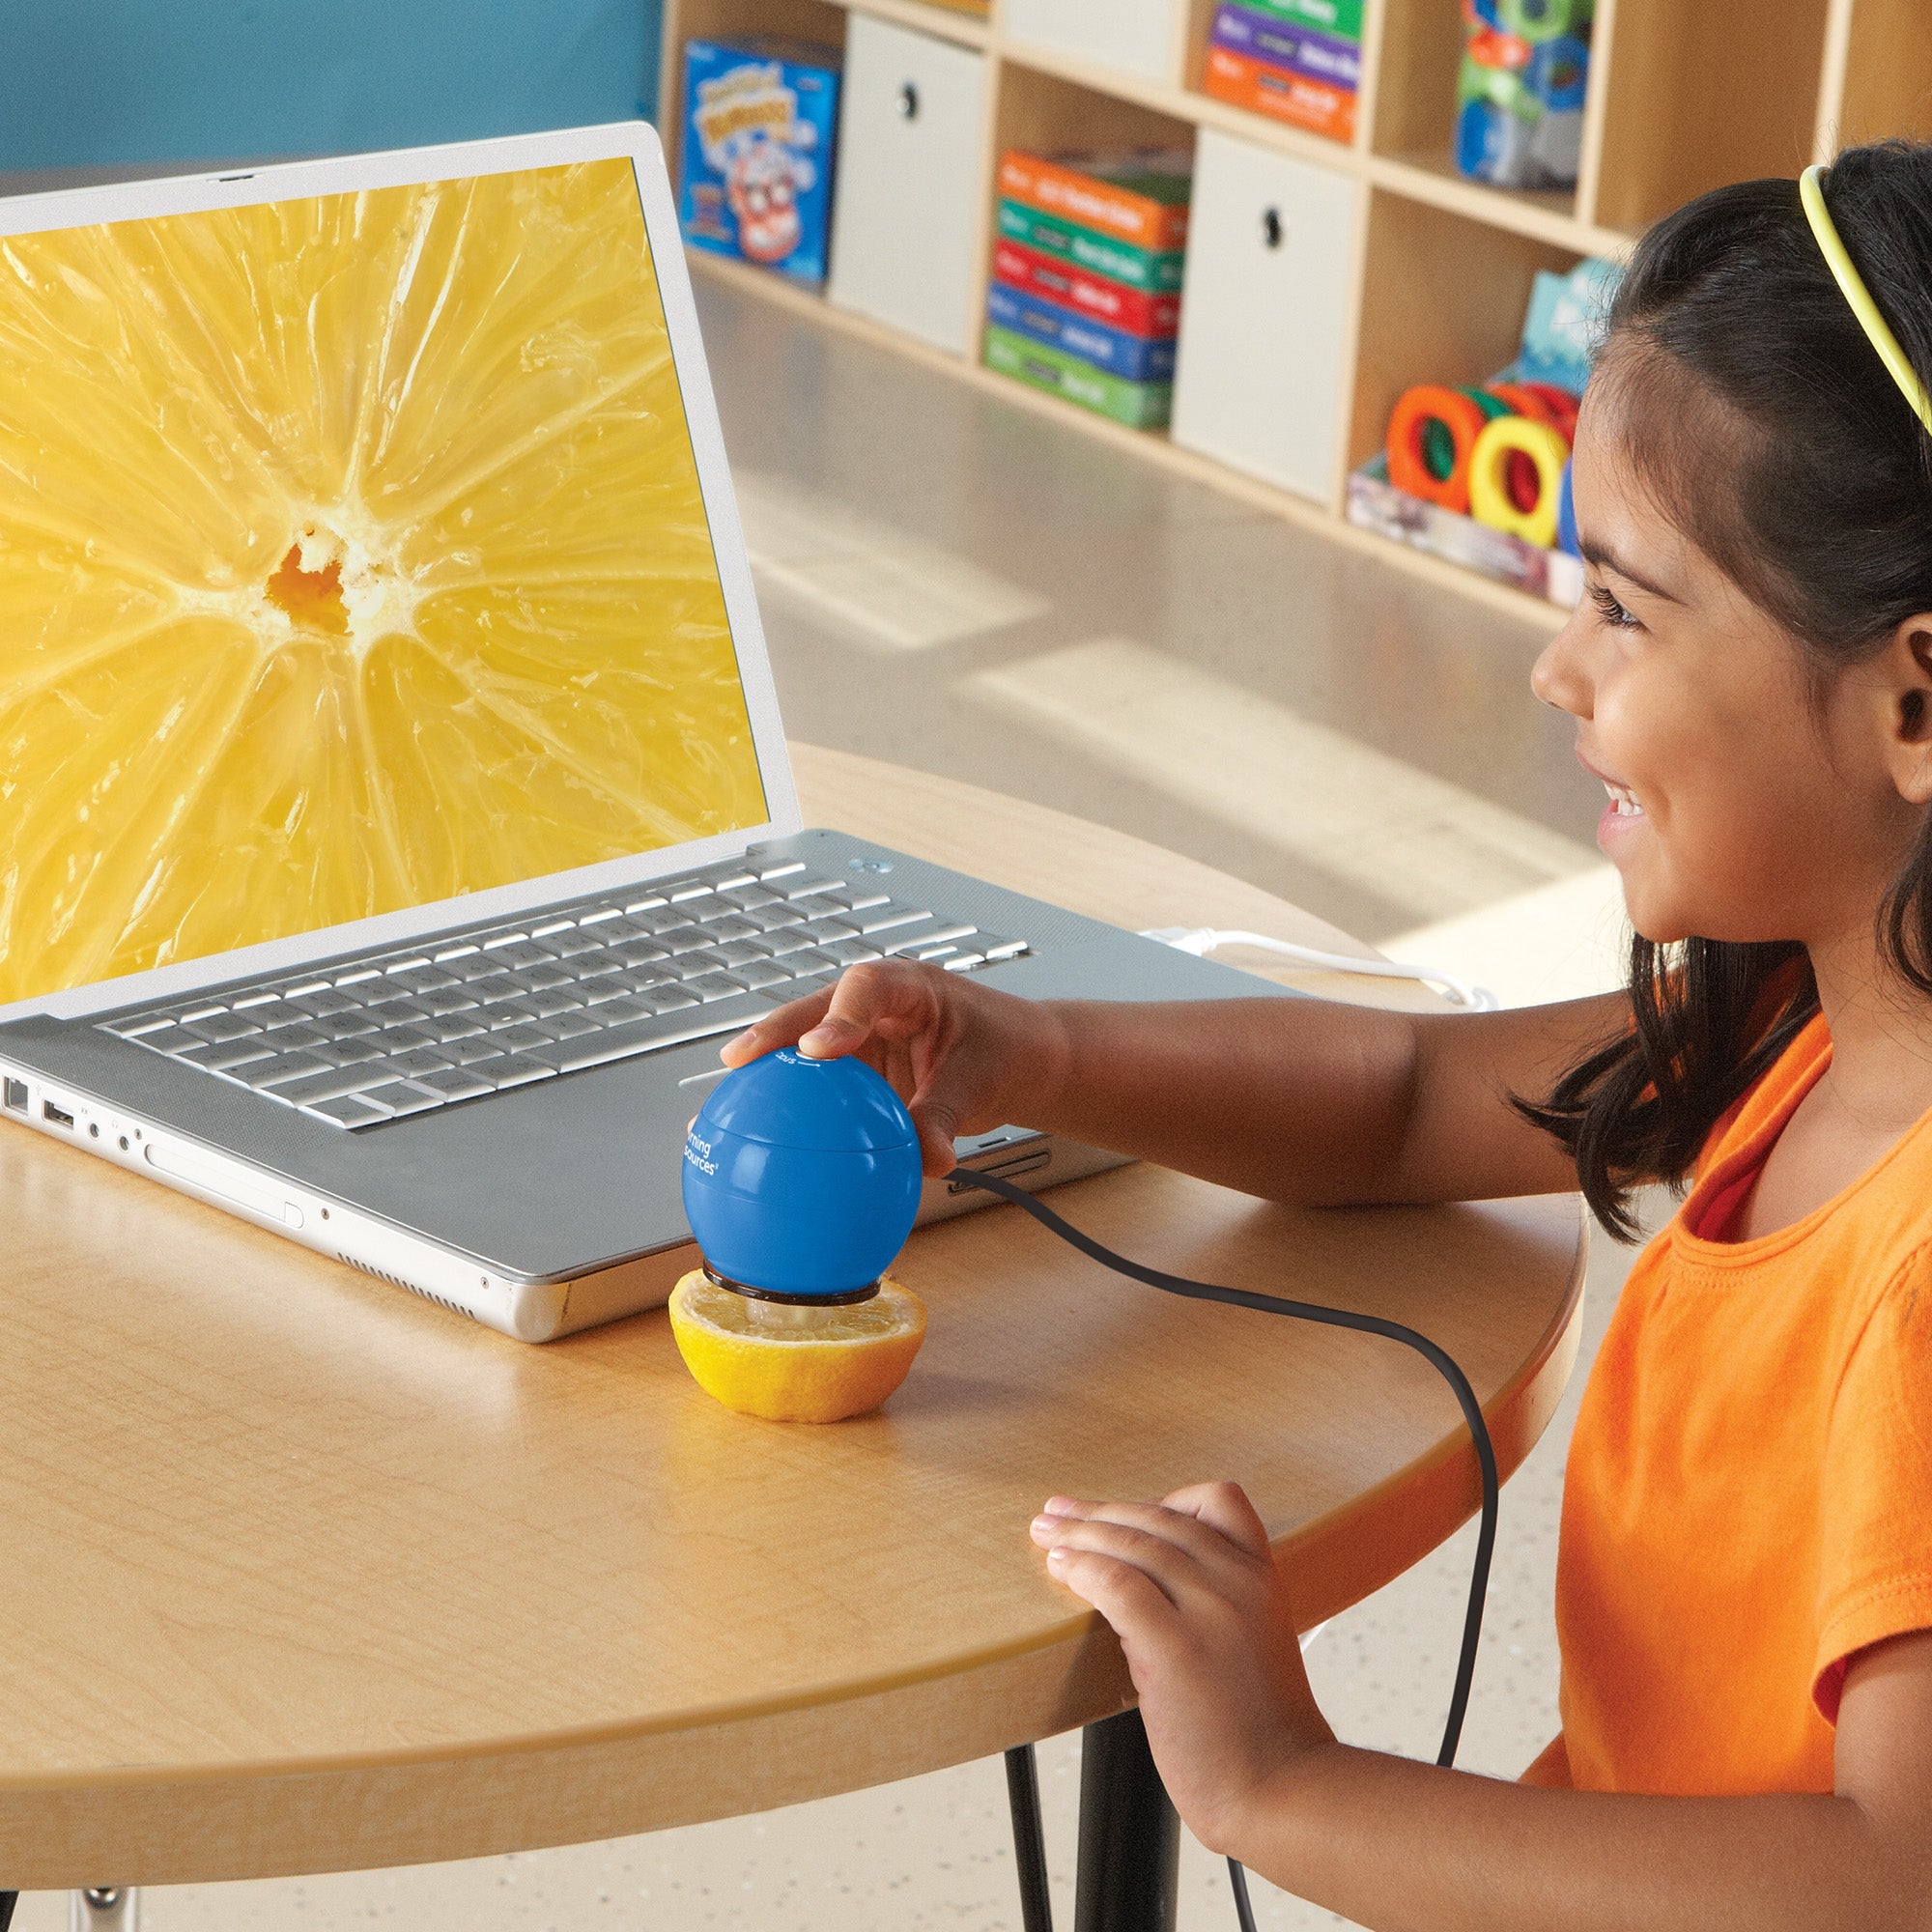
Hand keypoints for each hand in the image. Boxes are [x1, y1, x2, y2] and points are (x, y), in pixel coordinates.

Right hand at [718, 959, 1068, 1173]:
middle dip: (773, 1033)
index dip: (837, 1013)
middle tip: (739, 1060)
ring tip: (724, 1108)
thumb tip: (927, 1162)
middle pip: (814, 1009)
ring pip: (804, 1047)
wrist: (1022, 1059)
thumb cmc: (1007, 1050)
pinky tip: (756, 1141)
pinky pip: (817, 1088)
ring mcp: (861, 1036)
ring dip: (768, 1072)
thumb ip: (947, 1117)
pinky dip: (788, 1108)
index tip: (818, 1048)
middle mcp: (876, 1005)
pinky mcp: (855, 1071)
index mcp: (911, 987)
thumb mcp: (980, 1082)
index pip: (868, 986)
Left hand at [1030, 1482, 1334, 1854]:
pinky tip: (1062, 1568)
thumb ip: (1214, 1604)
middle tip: (1058, 1510)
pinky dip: (1084, 1569)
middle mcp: (1238, 1584)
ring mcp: (1209, 1613)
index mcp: (1262, 1578)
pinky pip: (1119, 1586)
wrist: (1283, 1789)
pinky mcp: (1175, 1649)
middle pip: (1159, 1519)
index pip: (1220, 1501)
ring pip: (1133, 1545)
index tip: (1126, 1513)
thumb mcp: (1254, 1641)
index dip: (1166, 1499)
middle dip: (1100, 1512)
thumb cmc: (1261, 1729)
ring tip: (1047, 1534)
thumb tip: (1143, 1587)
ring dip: (1080, 1534)